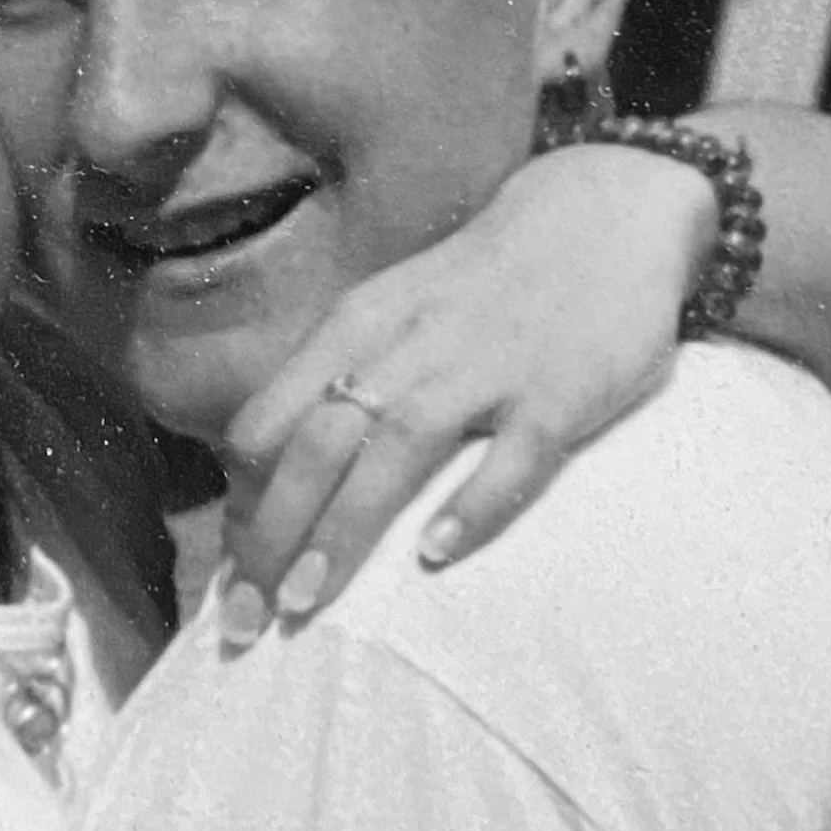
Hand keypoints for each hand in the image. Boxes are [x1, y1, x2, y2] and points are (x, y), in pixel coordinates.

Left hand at [218, 147, 709, 619]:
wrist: (603, 211)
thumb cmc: (482, 284)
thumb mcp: (391, 313)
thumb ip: (339, 380)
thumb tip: (271, 478)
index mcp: (356, 326)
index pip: (268, 424)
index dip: (239, 504)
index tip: (227, 578)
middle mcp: (409, 345)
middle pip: (316, 442)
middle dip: (270, 533)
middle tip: (243, 619)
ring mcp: (486, 367)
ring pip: (397, 448)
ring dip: (344, 525)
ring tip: (306, 599)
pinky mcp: (560, 391)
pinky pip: (513, 455)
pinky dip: (473, 502)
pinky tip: (437, 551)